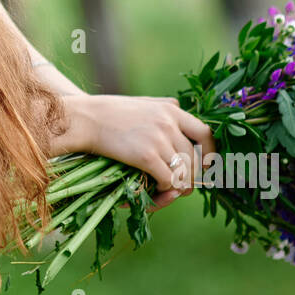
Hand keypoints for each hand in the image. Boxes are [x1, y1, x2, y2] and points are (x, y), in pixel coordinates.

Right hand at [55, 93, 216, 211]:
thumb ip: (163, 107)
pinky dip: (163, 189)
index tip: (204, 167)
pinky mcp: (146, 155)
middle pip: (193, 159)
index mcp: (171, 109)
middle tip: (178, 187)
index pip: (205, 133)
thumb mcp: (143, 102)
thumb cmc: (109, 112)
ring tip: (164, 192)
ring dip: (175, 187)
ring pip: (182, 172)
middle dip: (188, 178)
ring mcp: (159, 139)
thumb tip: (180, 108)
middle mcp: (169, 122)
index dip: (209, 154)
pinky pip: (167, 180)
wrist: (85, 118)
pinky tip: (152, 190)